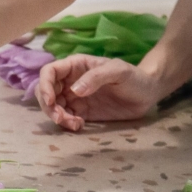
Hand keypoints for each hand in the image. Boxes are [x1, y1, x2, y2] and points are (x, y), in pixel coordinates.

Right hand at [36, 55, 162, 130]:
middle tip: (61, 118)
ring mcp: (74, 98)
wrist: (147, 94)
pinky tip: (79, 125)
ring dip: (57, 118)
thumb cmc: (134, 77)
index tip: (51, 101)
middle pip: (45, 93)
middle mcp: (70, 81)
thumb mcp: (118, 71)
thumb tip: (74, 91)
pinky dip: (67, 124)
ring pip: (53, 108)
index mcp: (75, 66)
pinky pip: (65, 119)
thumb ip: (96, 77)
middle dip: (49, 107)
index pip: (49, 72)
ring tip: (74, 123)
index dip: (44, 86)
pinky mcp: (80, 112)